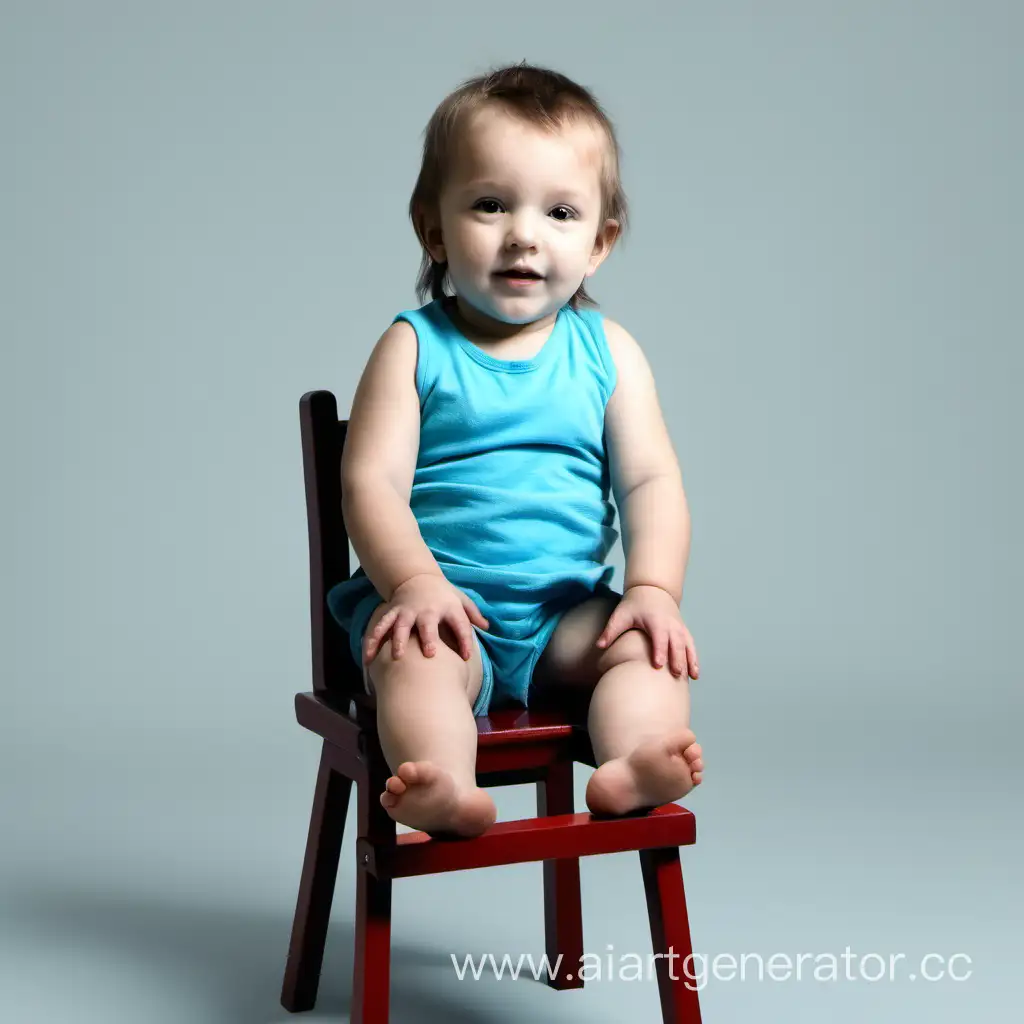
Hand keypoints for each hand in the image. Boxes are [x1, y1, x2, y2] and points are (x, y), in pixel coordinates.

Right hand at [363, 573, 488, 663]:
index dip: (465, 640)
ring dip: (398, 640)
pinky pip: (380, 628)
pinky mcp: (392, 614)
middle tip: (430, 654)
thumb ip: (474, 614)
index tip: (467, 656)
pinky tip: (368, 659)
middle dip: (428, 638)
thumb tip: (487, 627)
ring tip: (397, 656)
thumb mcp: (461, 600)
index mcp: (446, 607)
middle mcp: (426, 610)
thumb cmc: (443, 594)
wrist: (417, 578)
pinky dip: (372, 642)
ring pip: (400, 626)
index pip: (459, 624)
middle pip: (427, 624)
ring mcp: (406, 612)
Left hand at [595, 585, 699, 679]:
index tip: (658, 665)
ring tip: (690, 678)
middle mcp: (670, 624)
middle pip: (676, 643)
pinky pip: (691, 646)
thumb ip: (611, 630)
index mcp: (655, 620)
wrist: (653, 590)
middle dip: (677, 659)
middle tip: (675, 676)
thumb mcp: (621, 614)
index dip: (659, 650)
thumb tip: (598, 647)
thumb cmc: (634, 605)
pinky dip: (694, 659)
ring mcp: (679, 628)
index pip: (659, 636)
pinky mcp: (683, 632)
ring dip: (690, 661)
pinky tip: (694, 675)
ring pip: (687, 645)